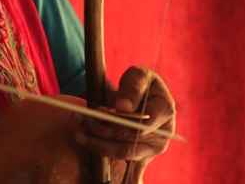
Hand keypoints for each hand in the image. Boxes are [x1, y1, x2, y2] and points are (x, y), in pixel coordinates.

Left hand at [76, 66, 175, 182]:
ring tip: (79, 134)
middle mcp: (162, 133)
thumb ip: (132, 88)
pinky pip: (128, 169)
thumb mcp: (138, 75)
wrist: (141, 94)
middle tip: (83, 122)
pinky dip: (114, 167)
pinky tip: (97, 167)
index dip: (120, 122)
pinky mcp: (142, 157)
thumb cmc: (139, 82)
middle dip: (104, 132)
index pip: (143, 124)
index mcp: (165, 110)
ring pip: (124, 153)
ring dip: (100, 145)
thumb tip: (122, 108)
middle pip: (131, 141)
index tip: (99, 112)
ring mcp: (152, 148)